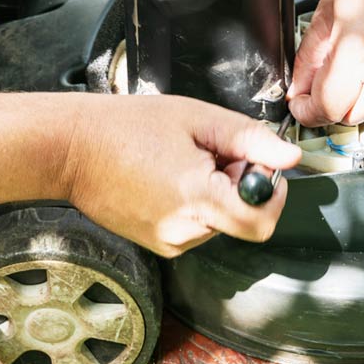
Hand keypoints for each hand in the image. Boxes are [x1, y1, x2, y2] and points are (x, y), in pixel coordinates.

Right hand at [63, 95, 301, 257]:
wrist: (72, 150)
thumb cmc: (128, 127)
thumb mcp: (198, 119)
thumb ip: (250, 140)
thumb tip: (290, 158)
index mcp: (197, 198)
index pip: (260, 222)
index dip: (273, 195)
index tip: (263, 169)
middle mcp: (184, 231)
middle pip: (241, 219)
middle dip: (240, 185)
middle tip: (212, 152)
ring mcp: (168, 242)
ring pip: (220, 222)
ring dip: (217, 193)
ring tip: (184, 161)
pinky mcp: (156, 245)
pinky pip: (196, 228)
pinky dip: (196, 204)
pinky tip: (170, 178)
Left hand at [287, 0, 363, 126]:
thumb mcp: (327, 10)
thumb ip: (309, 56)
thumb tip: (299, 85)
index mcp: (358, 57)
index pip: (326, 111)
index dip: (308, 110)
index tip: (303, 102)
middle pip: (351, 116)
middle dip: (333, 103)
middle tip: (326, 78)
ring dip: (362, 95)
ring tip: (361, 56)